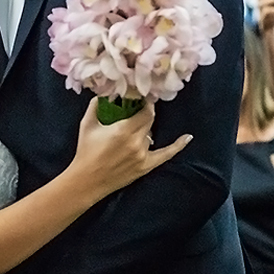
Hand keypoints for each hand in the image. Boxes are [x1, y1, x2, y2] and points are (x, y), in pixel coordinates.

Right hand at [70, 98, 191, 198]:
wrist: (86, 181)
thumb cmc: (85, 152)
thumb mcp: (87, 125)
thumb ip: (95, 105)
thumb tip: (103, 92)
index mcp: (123, 130)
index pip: (145, 111)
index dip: (146, 103)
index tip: (143, 96)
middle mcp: (136, 142)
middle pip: (150, 121)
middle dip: (146, 113)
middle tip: (141, 106)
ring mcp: (143, 155)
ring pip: (150, 135)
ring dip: (144, 130)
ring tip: (133, 129)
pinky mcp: (145, 167)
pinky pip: (165, 154)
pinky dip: (177, 146)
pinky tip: (187, 137)